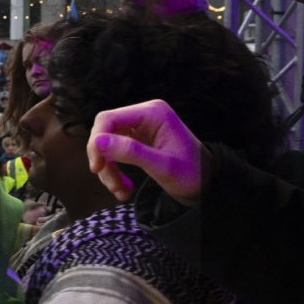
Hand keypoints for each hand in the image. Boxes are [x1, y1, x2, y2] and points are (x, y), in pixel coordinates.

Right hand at [87, 99, 209, 204]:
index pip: (109, 119)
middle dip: (103, 159)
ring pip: (106, 145)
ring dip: (108, 170)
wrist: (206, 183)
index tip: (97, 168)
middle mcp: (144, 114)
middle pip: (104, 131)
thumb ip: (131, 152)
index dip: (97, 142)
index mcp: (152, 112)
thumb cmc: (191, 173)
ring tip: (121, 191)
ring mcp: (139, 126)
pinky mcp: (137, 140)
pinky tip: (124, 188)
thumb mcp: (162, 165)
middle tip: (111, 184)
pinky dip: (114, 171)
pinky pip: (114, 153)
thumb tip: (97, 142)